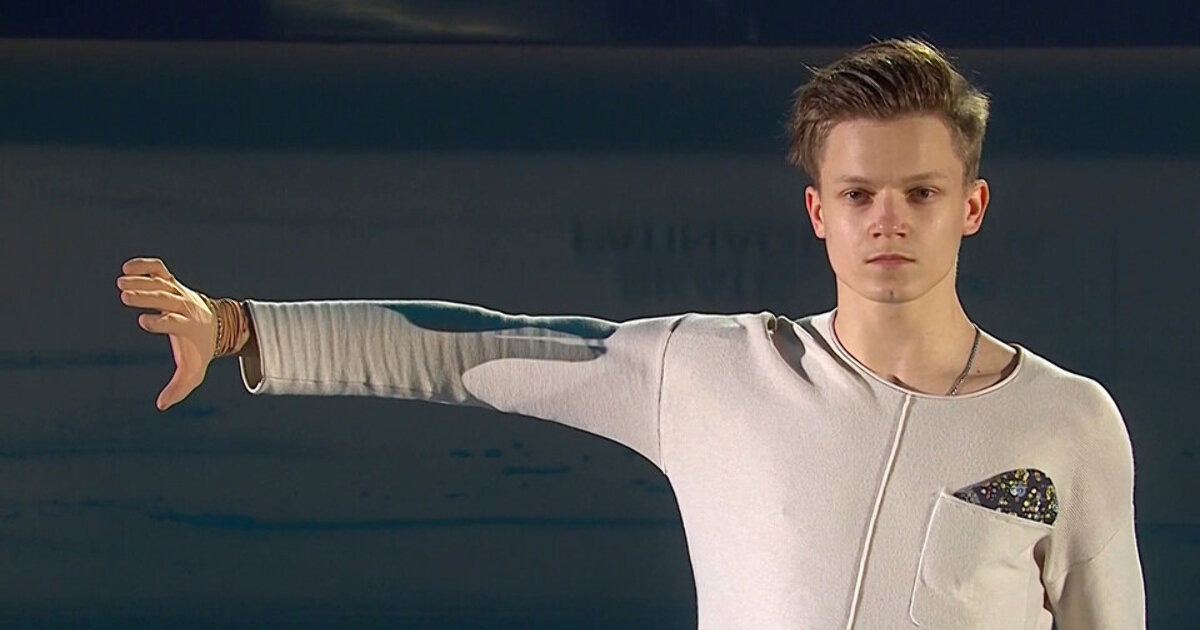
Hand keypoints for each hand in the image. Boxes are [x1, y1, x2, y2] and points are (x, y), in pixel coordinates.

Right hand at [117, 257, 218, 411]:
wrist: (218, 324)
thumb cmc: (200, 348)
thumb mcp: (193, 370)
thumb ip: (179, 388)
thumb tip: (162, 406)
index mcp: (189, 327)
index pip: (175, 322)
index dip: (160, 322)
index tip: (144, 321)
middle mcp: (185, 306)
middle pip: (167, 299)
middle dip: (147, 297)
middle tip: (125, 296)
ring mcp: (178, 292)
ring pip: (161, 283)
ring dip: (141, 281)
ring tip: (121, 284)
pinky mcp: (172, 281)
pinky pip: (160, 269)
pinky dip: (145, 265)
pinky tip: (127, 268)